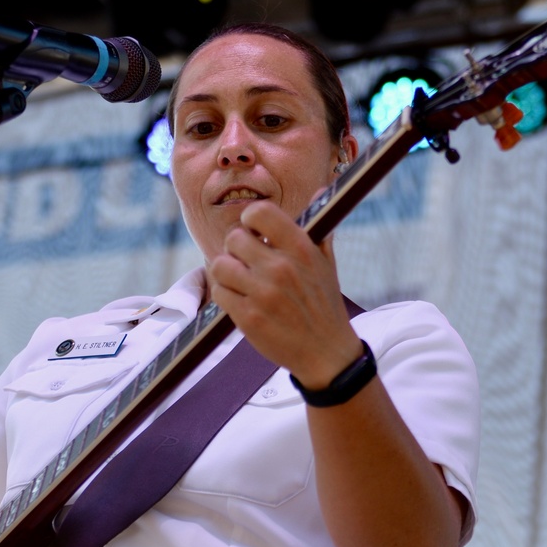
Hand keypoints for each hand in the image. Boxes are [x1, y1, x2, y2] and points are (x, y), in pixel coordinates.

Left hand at [208, 200, 361, 384]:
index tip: (253, 233)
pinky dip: (225, 295)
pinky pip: (219, 293)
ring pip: (220, 265)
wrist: (327, 353)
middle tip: (246, 262)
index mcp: (301, 248)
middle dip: (236, 249)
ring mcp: (263, 294)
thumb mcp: (327, 263)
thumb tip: (319, 192)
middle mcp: (281, 268)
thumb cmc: (324, 305)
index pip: (260, 213)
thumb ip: (317, 229)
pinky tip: (239, 300)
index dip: (249, 220)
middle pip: (234, 239)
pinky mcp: (248, 318)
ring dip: (226, 273)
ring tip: (240, 281)